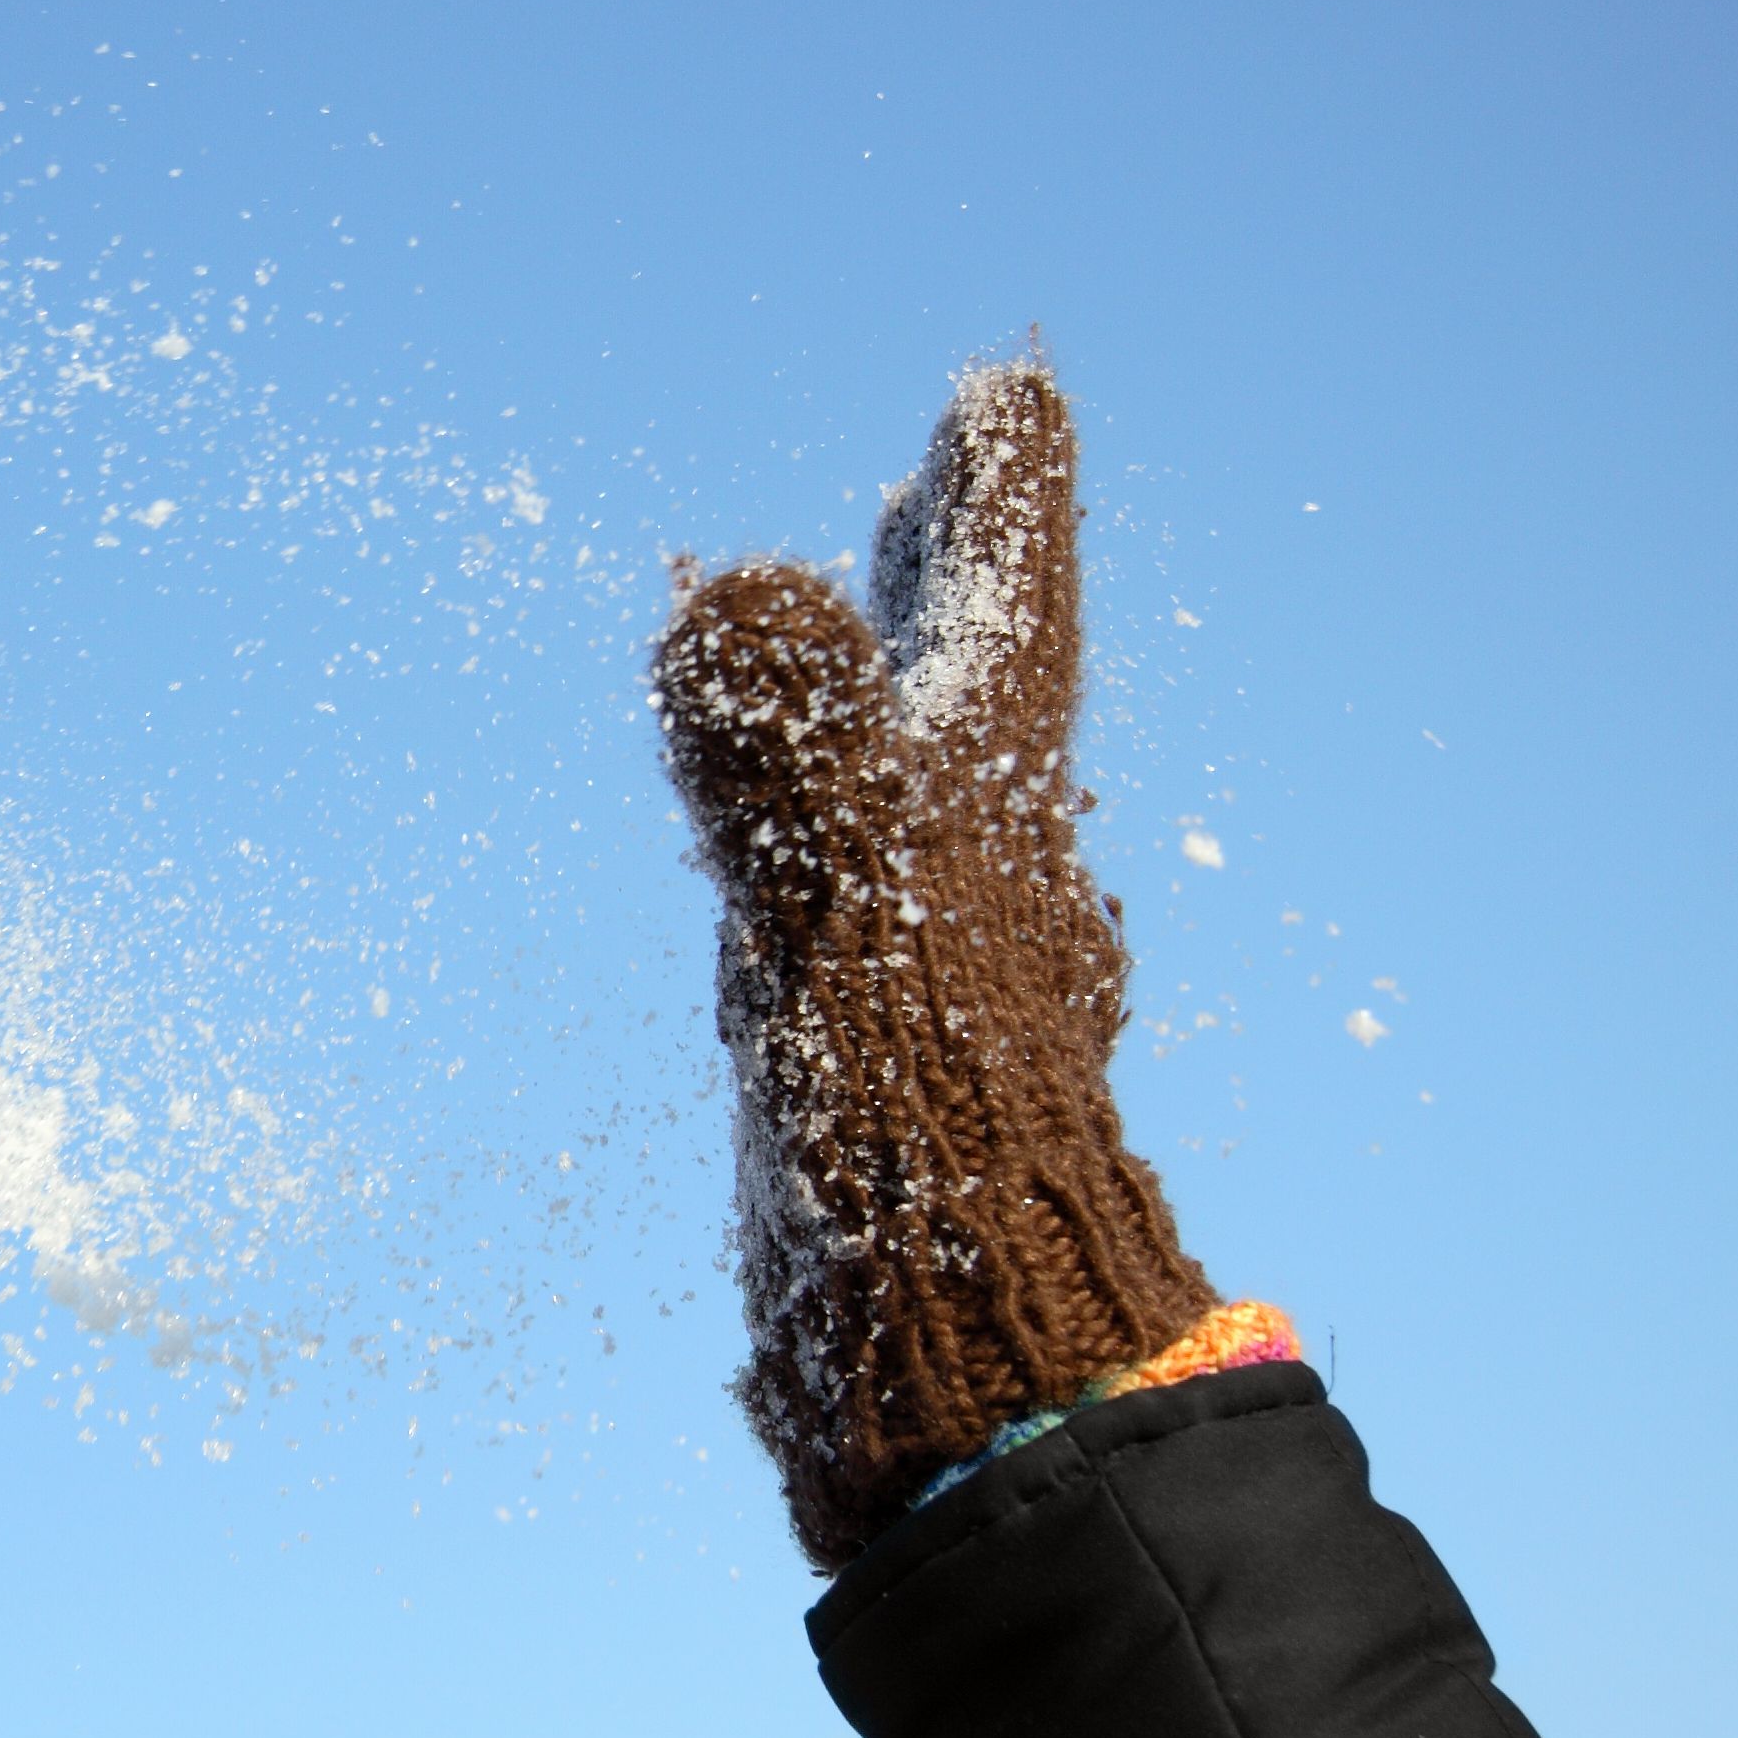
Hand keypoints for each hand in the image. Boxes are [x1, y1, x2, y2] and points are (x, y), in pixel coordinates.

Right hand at [654, 362, 1214, 1570]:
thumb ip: (782, 729)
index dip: (1001, 494)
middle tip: (931, 475)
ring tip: (852, 620)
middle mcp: (982, 872)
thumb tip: (732, 582)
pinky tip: (796, 843)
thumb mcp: (839, 888)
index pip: (1006, 603)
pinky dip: (836, 815)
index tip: (1003, 388)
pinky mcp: (888, 1052)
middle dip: (950, 574)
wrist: (944, 1349)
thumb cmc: (908, 1118)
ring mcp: (939, 965)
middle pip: (977, 682)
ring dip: (895, 691)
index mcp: (989, 804)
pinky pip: (863, 883)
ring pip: (925, 785)